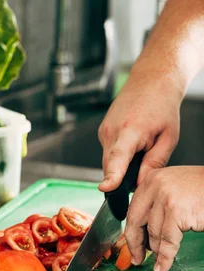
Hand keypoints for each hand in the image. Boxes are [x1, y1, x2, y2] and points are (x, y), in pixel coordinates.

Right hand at [98, 70, 181, 192]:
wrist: (150, 82)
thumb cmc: (162, 107)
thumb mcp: (168, 138)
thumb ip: (154, 163)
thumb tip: (139, 185)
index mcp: (131, 130)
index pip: (118, 157)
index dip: (112, 175)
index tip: (105, 188)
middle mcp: (112, 130)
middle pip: (111, 167)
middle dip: (124, 177)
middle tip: (145, 169)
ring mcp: (104, 130)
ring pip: (109, 161)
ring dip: (122, 165)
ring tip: (142, 148)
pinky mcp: (102, 131)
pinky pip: (109, 152)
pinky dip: (120, 156)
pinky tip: (134, 143)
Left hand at [125, 166, 203, 270]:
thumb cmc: (201, 188)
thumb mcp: (171, 188)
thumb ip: (156, 201)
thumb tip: (144, 228)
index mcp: (151, 179)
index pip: (133, 208)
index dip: (131, 229)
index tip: (131, 243)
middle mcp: (154, 186)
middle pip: (136, 219)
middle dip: (135, 243)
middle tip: (136, 258)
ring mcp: (165, 198)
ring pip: (153, 232)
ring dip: (155, 252)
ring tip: (157, 263)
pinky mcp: (177, 211)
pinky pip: (168, 240)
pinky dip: (165, 257)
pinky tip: (163, 265)